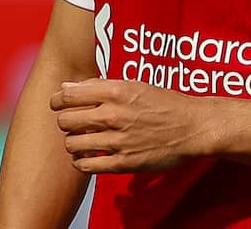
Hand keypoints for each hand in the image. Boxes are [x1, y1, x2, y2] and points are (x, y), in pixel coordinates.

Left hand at [50, 78, 219, 173]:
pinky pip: (86, 165)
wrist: (193, 127)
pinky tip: (88, 156)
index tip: (59, 103)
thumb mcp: (134, 84)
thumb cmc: (164, 103)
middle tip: (73, 122)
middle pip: (66, 120)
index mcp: (116, 91)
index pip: (68, 95)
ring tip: (81, 139)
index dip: (58, 100)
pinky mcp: (124, 163)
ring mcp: (119, 141)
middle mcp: (114, 115)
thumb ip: (100, 86)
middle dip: (65, 121)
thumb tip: (67, 87)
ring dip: (73, 142)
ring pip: (72, 143)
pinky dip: (81, 161)